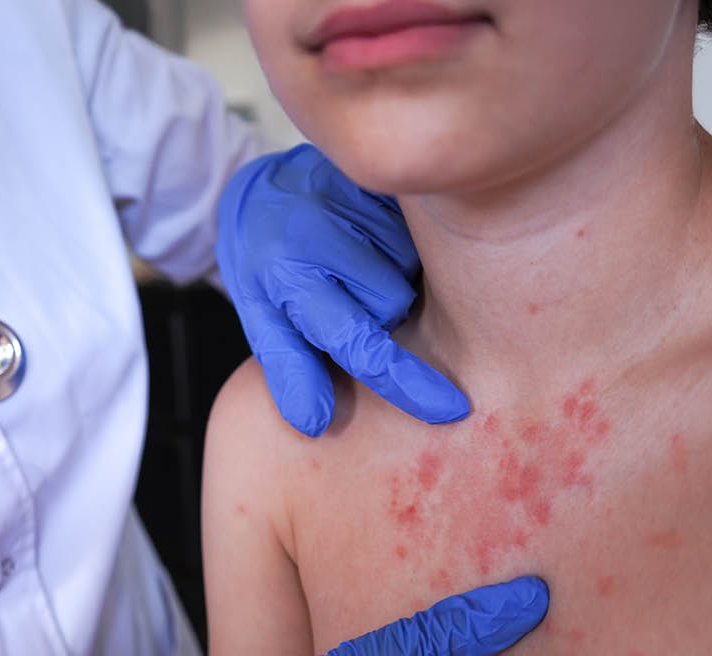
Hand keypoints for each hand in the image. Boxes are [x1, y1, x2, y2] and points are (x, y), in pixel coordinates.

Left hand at [217, 144, 469, 435]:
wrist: (265, 189)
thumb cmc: (268, 267)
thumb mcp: (263, 319)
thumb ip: (290, 367)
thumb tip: (314, 423)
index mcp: (286, 276)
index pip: (355, 341)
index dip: (402, 379)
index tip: (448, 409)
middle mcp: (316, 230)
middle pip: (394, 304)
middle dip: (382, 311)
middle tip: (349, 292)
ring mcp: (352, 196)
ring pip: (411, 267)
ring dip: (394, 273)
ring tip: (360, 258)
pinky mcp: (380, 175)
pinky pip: (420, 229)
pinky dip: (406, 242)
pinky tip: (376, 234)